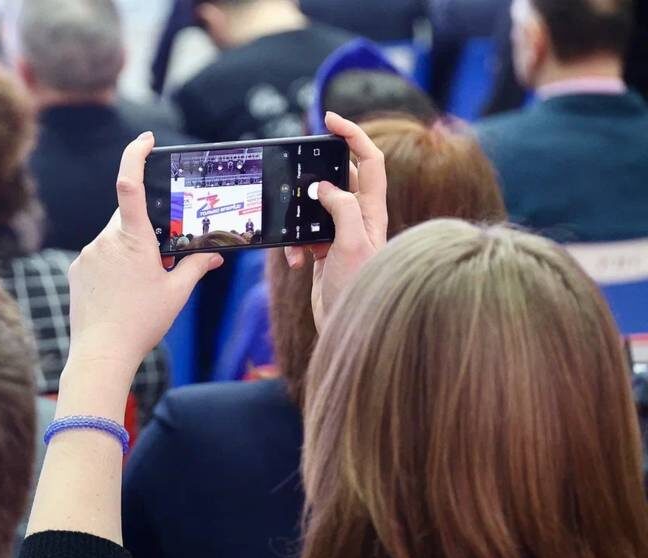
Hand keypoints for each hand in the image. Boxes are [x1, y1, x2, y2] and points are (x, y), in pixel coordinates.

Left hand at [66, 132, 223, 376]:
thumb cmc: (141, 323)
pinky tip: (120, 294)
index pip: (129, 185)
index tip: (146, 140)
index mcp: (134, 240)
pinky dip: (112, 266)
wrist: (101, 353)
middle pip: (128, 218)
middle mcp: (106, 240)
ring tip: (139, 286)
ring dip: (129, 251)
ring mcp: (88, 253)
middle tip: (160, 258)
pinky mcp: (77, 269)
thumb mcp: (177, 294)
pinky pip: (99, 256)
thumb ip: (196, 266)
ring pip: (113, 239)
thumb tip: (215, 255)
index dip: (135, 155)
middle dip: (145, 230)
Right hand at [285, 112, 387, 331]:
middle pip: (339, 179)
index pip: (369, 161)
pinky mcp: (326, 254)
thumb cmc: (361, 290)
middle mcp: (359, 219)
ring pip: (315, 209)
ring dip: (299, 219)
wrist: (351, 329)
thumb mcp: (353, 244)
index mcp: (373, 212)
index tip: (329, 118)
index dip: (353, 134)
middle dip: (315, 176)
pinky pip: (304, 238)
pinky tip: (296, 263)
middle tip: (295, 173)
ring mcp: (341, 236)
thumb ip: (341, 209)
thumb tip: (324, 187)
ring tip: (295, 237)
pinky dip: (294, 247)